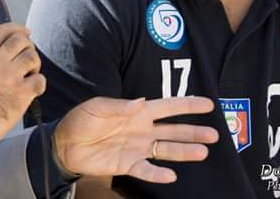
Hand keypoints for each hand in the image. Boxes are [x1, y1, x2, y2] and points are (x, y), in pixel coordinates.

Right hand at [0, 23, 44, 142]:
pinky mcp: (22, 93)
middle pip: (20, 40)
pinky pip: (40, 80)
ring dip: (34, 64)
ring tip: (30, 73)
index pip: (1, 31)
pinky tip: (34, 89)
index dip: (16, 28)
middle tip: (28, 55)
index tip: (25, 31)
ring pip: (32, 57)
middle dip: (28, 45)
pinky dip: (40, 83)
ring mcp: (10, 76)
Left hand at [53, 96, 217, 182]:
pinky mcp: (127, 165)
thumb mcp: (97, 107)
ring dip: (185, 151)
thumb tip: (143, 102)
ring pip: (166, 150)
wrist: (64, 144)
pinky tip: (171, 176)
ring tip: (203, 153)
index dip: (188, 105)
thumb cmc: (80, 120)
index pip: (168, 107)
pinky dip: (158, 174)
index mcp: (137, 112)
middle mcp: (142, 129)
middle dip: (194, 131)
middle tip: (216, 134)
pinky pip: (147, 170)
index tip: (208, 104)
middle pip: (174, 130)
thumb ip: (120, 106)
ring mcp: (137, 148)